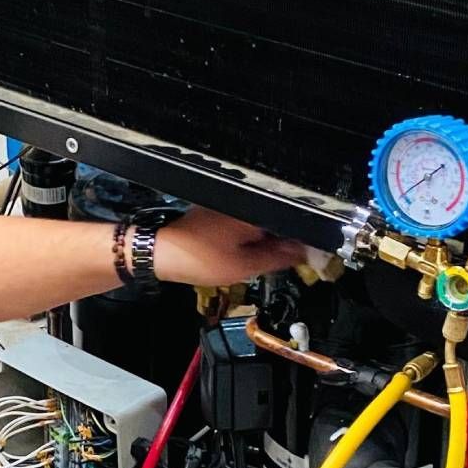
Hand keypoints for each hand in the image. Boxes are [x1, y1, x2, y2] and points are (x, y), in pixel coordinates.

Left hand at [151, 208, 304, 287]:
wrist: (162, 253)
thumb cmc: (198, 258)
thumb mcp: (244, 266)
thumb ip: (277, 258)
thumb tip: (303, 253)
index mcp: (254, 210)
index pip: (291, 221)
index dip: (301, 240)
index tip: (305, 254)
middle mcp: (242, 202)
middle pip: (275, 219)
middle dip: (280, 239)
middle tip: (278, 260)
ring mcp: (226, 204)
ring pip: (258, 220)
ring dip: (262, 237)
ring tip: (254, 257)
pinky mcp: (214, 210)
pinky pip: (241, 221)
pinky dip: (245, 234)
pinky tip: (238, 250)